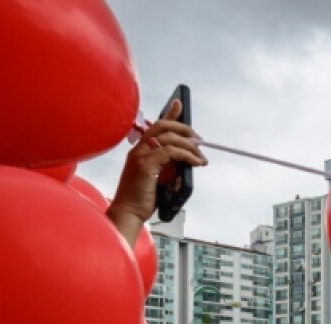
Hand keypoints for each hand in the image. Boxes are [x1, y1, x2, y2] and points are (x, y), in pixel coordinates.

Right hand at [107, 99, 207, 245]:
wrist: (129, 213)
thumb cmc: (142, 198)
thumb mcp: (160, 177)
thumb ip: (169, 165)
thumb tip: (186, 157)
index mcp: (140, 150)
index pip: (155, 126)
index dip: (168, 114)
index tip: (179, 104)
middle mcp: (138, 149)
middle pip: (162, 126)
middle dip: (184, 128)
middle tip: (199, 140)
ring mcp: (140, 156)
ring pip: (168, 138)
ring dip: (189, 145)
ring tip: (201, 157)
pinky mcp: (145, 165)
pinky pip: (170, 152)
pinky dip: (186, 155)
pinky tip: (195, 162)